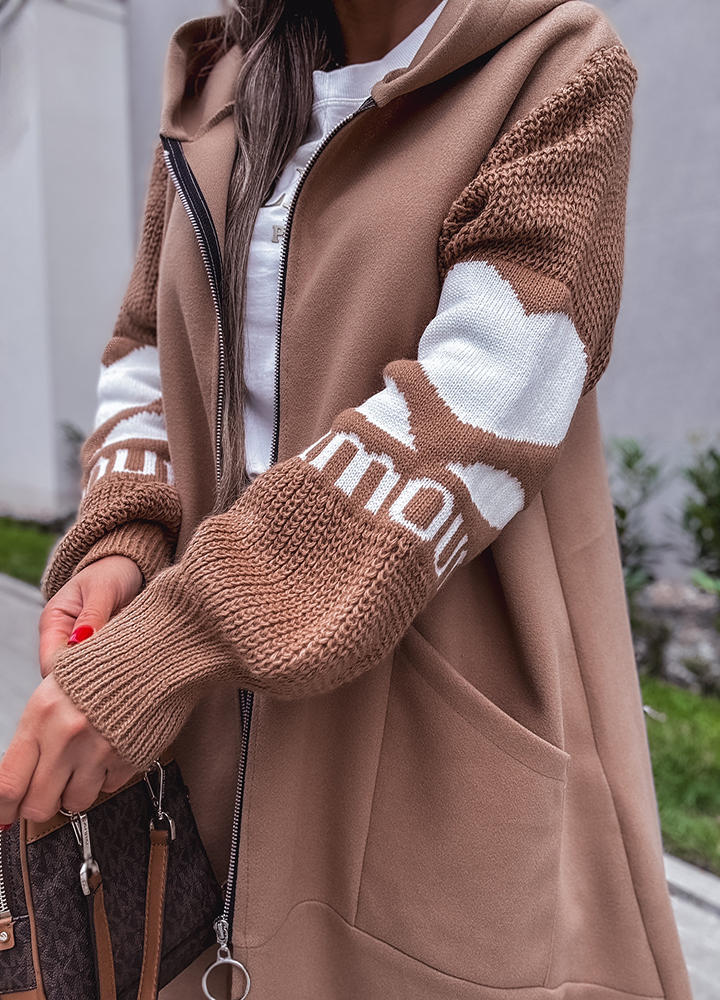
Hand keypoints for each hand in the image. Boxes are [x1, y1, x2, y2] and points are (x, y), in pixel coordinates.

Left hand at [0, 673, 135, 823]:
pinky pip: (109, 788)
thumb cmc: (102, 669)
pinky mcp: (127, 758)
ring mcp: (98, 751)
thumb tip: (16, 772)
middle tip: (44, 793)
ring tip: (82, 763)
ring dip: (75, 790)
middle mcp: (66, 737)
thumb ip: (32, 734)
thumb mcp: (53, 690)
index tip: (5, 814)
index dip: (4, 809)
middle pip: (37, 806)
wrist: (152, 656)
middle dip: (38, 805)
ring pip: (74, 803)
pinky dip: (106, 777)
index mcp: (41, 717)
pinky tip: (107, 752)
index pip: (8, 784)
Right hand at [39, 555, 142, 676]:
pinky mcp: (102, 649)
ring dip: (104, 672)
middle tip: (114, 677)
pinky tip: (129, 667)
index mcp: (53, 622)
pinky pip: (105, 665)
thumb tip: (79, 644)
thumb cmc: (111, 572)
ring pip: (87, 672)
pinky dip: (115, 667)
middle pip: (67, 673)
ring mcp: (82, 646)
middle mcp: (64, 638)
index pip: (51, 662)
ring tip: (124, 671)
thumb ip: (93, 616)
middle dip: (88, 677)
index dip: (68, 675)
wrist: (128, 565)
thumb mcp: (102, 590)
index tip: (94, 678)